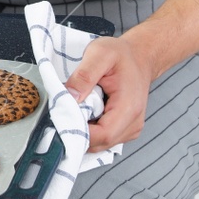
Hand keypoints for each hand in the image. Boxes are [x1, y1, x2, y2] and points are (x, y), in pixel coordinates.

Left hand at [63, 36, 154, 151]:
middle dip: (78, 133)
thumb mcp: (99, 54)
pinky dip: (90, 131)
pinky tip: (83, 115)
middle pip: (100, 143)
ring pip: (101, 144)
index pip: (103, 135)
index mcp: (128, 107)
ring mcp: (130, 128)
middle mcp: (133, 123)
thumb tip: (69, 96)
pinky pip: (104, 139)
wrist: (138, 57)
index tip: (60, 121)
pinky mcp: (124, 129)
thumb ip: (84, 75)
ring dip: (83, 132)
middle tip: (61, 115)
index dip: (79, 133)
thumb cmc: (121, 55)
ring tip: (73, 112)